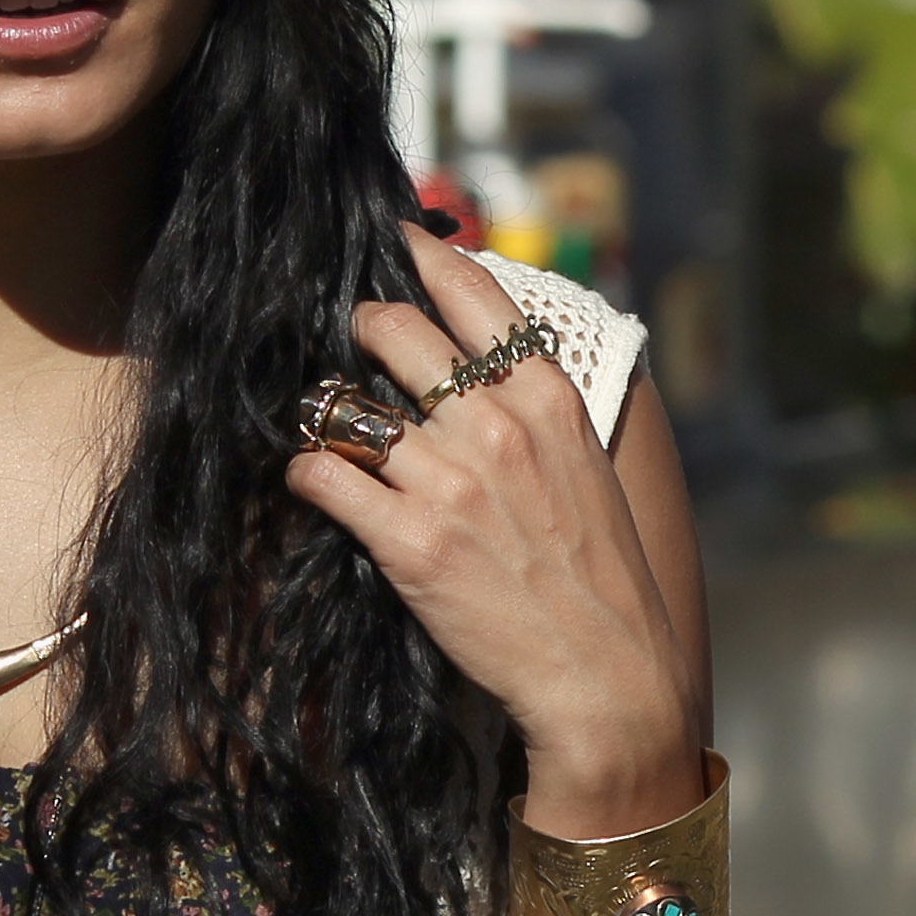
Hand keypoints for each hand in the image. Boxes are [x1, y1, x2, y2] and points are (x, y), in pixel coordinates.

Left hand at [285, 229, 704, 835]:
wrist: (607, 673)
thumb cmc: (594, 574)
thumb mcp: (583, 464)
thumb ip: (531, 403)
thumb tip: (478, 357)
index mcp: (548, 399)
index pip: (472, 291)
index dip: (418, 257)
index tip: (389, 242)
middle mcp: (497, 425)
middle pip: (390, 330)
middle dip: (358, 332)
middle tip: (350, 349)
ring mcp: (450, 480)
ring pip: (346, 402)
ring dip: (328, 411)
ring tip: (333, 428)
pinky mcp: (409, 540)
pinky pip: (321, 476)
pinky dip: (308, 475)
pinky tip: (317, 485)